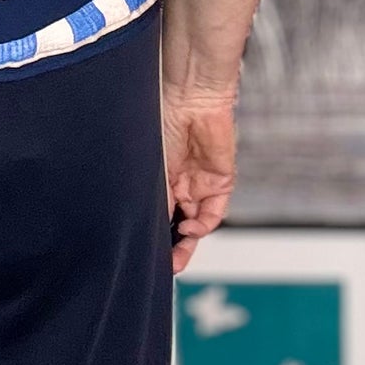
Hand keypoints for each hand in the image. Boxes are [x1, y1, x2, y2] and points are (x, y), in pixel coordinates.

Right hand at [162, 90, 235, 271]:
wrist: (191, 98)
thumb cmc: (163, 120)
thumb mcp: (151, 166)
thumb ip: (153, 197)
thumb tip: (143, 228)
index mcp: (161, 178)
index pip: (160, 214)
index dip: (156, 235)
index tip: (147, 256)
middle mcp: (181, 183)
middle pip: (179, 224)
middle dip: (173, 247)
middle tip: (167, 266)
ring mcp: (201, 183)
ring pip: (197, 223)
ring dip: (188, 240)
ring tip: (177, 253)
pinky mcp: (221, 181)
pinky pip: (214, 212)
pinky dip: (203, 224)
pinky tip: (190, 227)